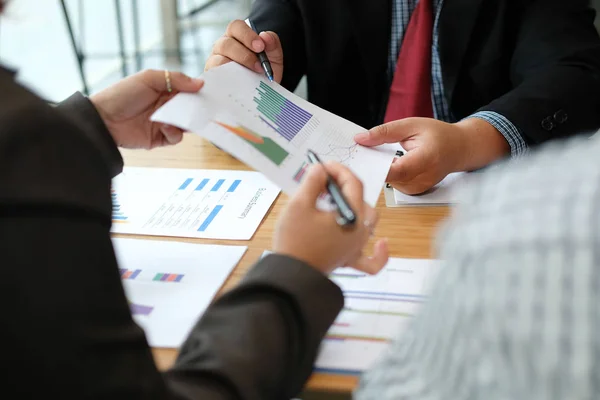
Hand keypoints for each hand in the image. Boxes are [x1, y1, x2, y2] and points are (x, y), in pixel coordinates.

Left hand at [90, 70, 203, 148]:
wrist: (103, 119)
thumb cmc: (123, 94)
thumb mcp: (149, 78)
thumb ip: (175, 78)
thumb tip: (200, 84)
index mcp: (165, 90)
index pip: (188, 91)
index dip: (199, 92)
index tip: (210, 93)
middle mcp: (166, 106)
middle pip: (190, 108)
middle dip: (197, 109)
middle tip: (204, 109)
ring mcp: (164, 123)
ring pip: (186, 124)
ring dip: (186, 121)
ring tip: (178, 117)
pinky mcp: (160, 138)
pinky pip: (176, 137)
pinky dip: (174, 133)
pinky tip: (164, 127)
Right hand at [205, 19, 283, 82]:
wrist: (260, 91)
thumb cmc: (264, 70)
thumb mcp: (273, 56)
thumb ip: (272, 44)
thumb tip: (265, 36)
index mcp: (236, 36)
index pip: (236, 27)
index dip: (247, 35)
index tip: (260, 46)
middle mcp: (223, 46)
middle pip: (226, 44)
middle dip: (244, 55)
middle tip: (259, 66)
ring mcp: (215, 61)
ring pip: (220, 60)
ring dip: (237, 69)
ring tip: (251, 76)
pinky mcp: (213, 78)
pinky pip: (216, 77)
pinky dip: (228, 79)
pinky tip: (240, 83)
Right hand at [274, 162, 388, 274]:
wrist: (290, 274)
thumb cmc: (294, 240)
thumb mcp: (299, 204)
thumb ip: (313, 182)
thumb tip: (321, 170)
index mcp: (352, 214)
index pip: (353, 183)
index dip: (339, 169)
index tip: (323, 165)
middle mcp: (360, 231)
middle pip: (361, 200)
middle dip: (343, 186)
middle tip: (321, 182)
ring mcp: (356, 247)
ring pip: (368, 222)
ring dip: (356, 207)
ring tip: (334, 202)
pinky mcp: (348, 259)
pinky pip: (371, 259)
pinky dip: (379, 252)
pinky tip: (382, 242)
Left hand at [354, 117, 509, 194]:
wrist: (459, 149)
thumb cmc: (438, 135)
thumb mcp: (411, 125)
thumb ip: (385, 132)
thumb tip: (360, 139)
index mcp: (426, 158)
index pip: (398, 169)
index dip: (378, 167)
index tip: (360, 159)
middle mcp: (424, 178)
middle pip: (390, 177)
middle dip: (374, 165)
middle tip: (360, 153)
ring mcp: (420, 188)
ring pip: (390, 182)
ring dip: (381, 170)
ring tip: (378, 155)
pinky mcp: (415, 192)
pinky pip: (395, 184)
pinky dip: (389, 174)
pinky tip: (390, 163)